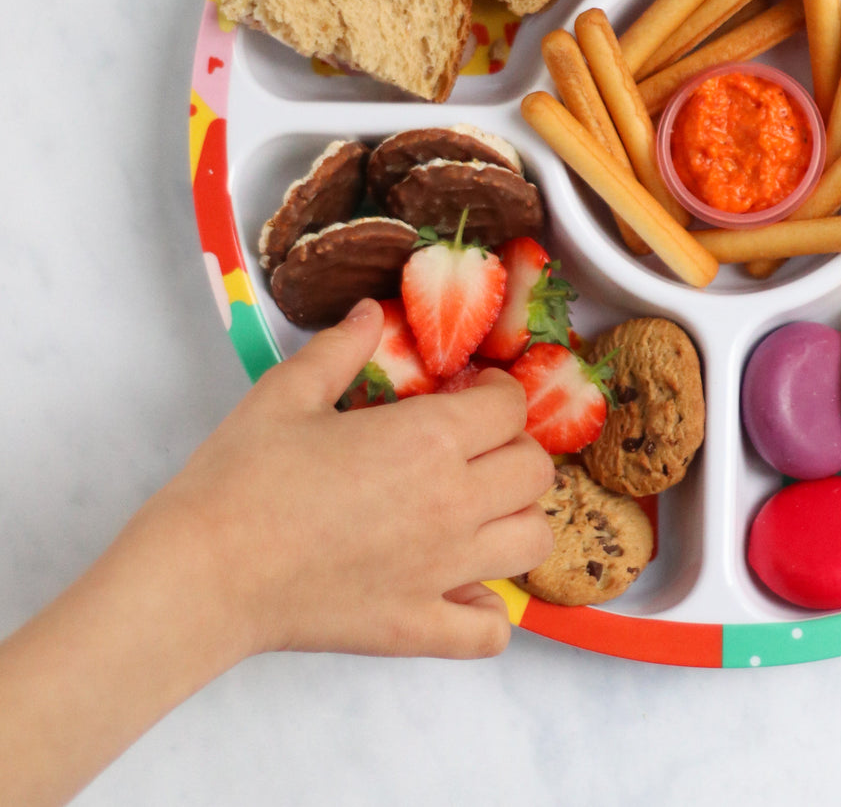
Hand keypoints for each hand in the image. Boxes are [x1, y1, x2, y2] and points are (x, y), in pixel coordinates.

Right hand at [124, 299, 555, 659]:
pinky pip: (491, 630)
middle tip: (475, 448)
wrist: (199, 575)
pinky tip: (460, 587)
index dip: (497, 395)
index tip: (470, 396)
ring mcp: (442, 573)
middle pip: (536, 471)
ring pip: (533, 541)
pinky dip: (489, 611)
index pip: (511, 408)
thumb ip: (341, 347)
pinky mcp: (418, 627)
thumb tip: (370, 314)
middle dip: (514, 449)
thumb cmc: (239, 481)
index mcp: (429, 440)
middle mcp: (453, 504)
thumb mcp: (287, 392)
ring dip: (517, 519)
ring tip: (478, 511)